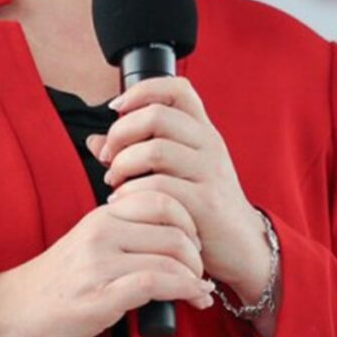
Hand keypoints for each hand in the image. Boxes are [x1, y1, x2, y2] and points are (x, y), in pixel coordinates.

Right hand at [0, 190, 215, 336]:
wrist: (12, 312)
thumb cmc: (56, 282)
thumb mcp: (89, 243)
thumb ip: (123, 233)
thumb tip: (170, 234)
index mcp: (101, 215)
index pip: (160, 197)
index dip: (189, 218)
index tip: (195, 241)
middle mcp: (101, 232)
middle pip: (172, 224)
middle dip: (198, 248)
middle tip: (202, 267)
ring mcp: (100, 264)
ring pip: (169, 254)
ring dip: (196, 275)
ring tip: (202, 289)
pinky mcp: (101, 297)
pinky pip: (156, 283)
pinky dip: (185, 290)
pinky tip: (194, 298)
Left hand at [86, 77, 269, 298]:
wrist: (242, 247)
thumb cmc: (201, 206)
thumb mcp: (176, 171)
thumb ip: (136, 153)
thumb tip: (94, 141)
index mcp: (202, 131)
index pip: (177, 89)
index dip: (142, 90)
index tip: (115, 108)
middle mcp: (209, 145)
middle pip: (157, 115)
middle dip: (120, 133)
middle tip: (107, 157)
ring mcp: (210, 172)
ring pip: (155, 150)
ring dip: (122, 165)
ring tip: (112, 181)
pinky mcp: (206, 203)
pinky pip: (159, 187)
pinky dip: (130, 193)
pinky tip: (121, 203)